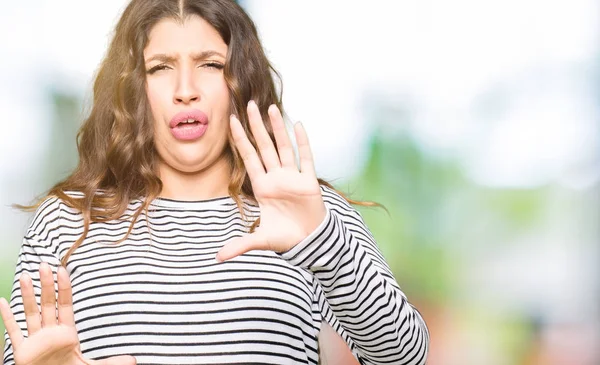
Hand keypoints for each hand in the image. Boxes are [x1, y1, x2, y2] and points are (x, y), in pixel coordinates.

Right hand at [0, 262, 135, 364]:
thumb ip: (112, 363)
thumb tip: (135, 361)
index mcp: (67, 333)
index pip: (66, 305)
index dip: (64, 288)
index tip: (63, 269)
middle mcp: (51, 333)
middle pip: (48, 304)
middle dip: (46, 285)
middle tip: (44, 265)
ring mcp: (36, 340)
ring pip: (31, 313)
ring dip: (28, 295)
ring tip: (25, 276)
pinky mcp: (22, 352)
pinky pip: (13, 331)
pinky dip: (7, 317)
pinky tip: (3, 301)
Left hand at [216, 101, 326, 261]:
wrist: (310, 242)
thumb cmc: (285, 238)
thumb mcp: (261, 240)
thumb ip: (241, 245)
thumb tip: (217, 258)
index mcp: (262, 187)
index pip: (249, 158)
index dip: (240, 140)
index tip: (231, 121)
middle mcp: (276, 178)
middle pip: (264, 147)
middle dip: (256, 127)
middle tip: (248, 104)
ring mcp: (293, 177)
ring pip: (284, 147)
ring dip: (278, 128)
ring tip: (271, 108)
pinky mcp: (309, 181)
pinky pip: (306, 158)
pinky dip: (303, 142)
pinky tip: (297, 124)